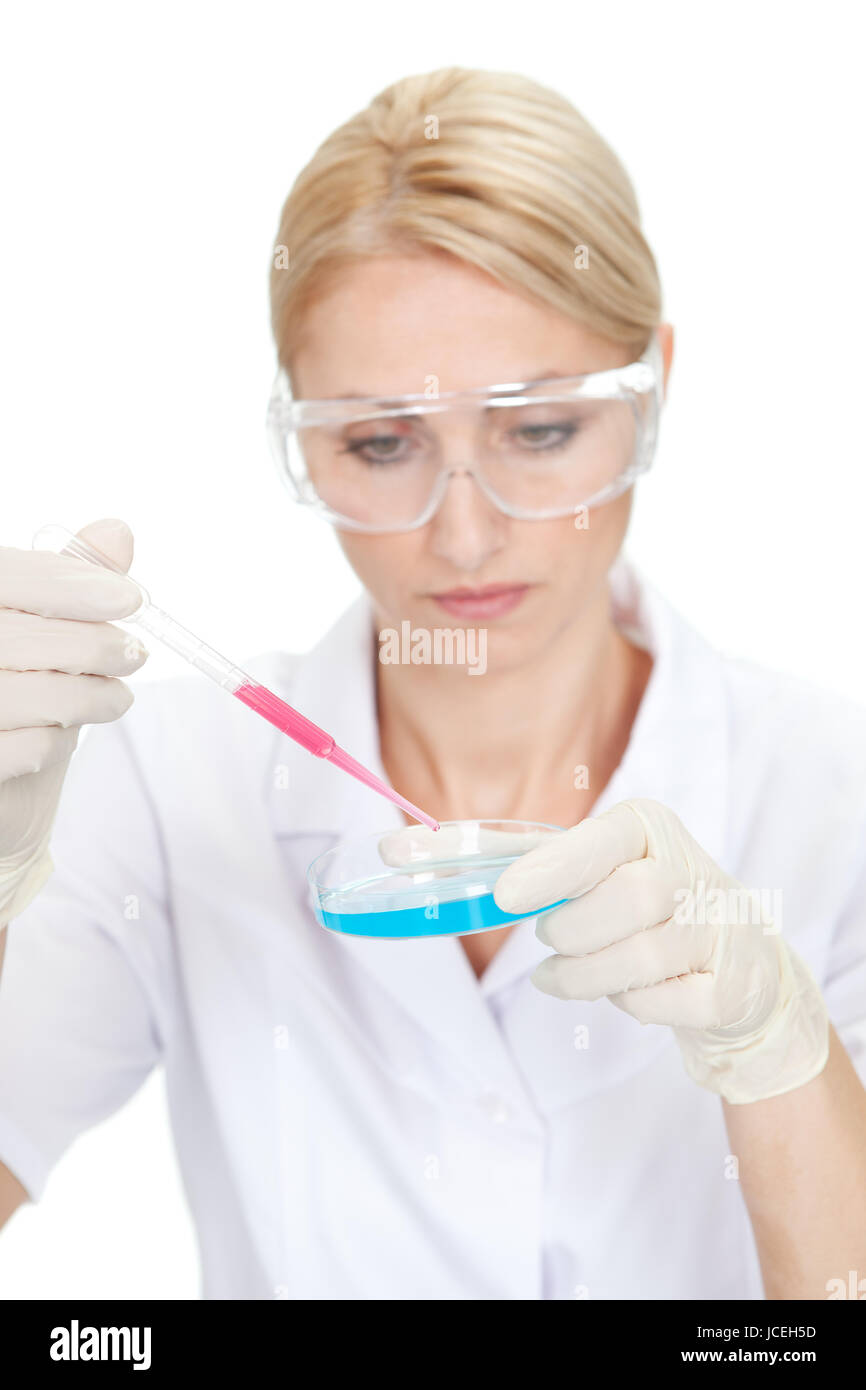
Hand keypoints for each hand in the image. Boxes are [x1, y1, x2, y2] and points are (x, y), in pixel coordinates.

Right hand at [0, 519, 145, 926]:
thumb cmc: (18, 693)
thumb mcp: (46, 630)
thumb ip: (71, 580)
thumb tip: (117, 531)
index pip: (7, 575)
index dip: (70, 583)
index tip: (131, 597)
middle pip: (16, 635)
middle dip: (92, 643)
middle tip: (136, 654)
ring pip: (26, 693)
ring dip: (89, 695)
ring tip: (117, 697)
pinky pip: (21, 748)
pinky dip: (55, 740)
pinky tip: (64, 734)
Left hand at [493, 798, 829, 1103]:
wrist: (745, 969)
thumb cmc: (654, 912)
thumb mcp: (614, 870)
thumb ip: (558, 866)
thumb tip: (491, 866)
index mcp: (656, 832)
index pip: (607, 840)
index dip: (554, 867)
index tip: (506, 896)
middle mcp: (699, 874)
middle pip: (631, 897)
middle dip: (572, 929)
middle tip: (546, 937)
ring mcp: (724, 932)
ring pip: (643, 956)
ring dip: (584, 974)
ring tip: (559, 973)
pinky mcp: (733, 989)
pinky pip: (662, 1002)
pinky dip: (627, 1002)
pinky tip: (619, 991)